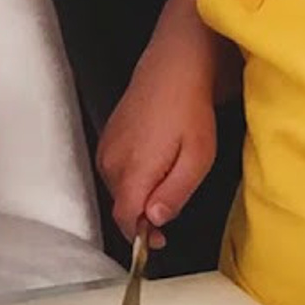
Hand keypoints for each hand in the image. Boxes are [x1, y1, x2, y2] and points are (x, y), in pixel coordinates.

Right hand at [98, 42, 215, 248]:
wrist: (174, 65)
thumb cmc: (189, 107)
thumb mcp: (197, 158)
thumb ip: (174, 194)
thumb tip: (154, 220)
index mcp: (132, 170)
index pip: (125, 219)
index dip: (141, 236)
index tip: (160, 239)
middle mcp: (111, 161)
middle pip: (121, 205)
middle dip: (143, 214)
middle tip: (172, 209)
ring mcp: (106, 147)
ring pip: (119, 188)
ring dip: (140, 194)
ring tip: (169, 179)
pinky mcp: (108, 136)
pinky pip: (117, 169)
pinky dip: (134, 175)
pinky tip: (157, 161)